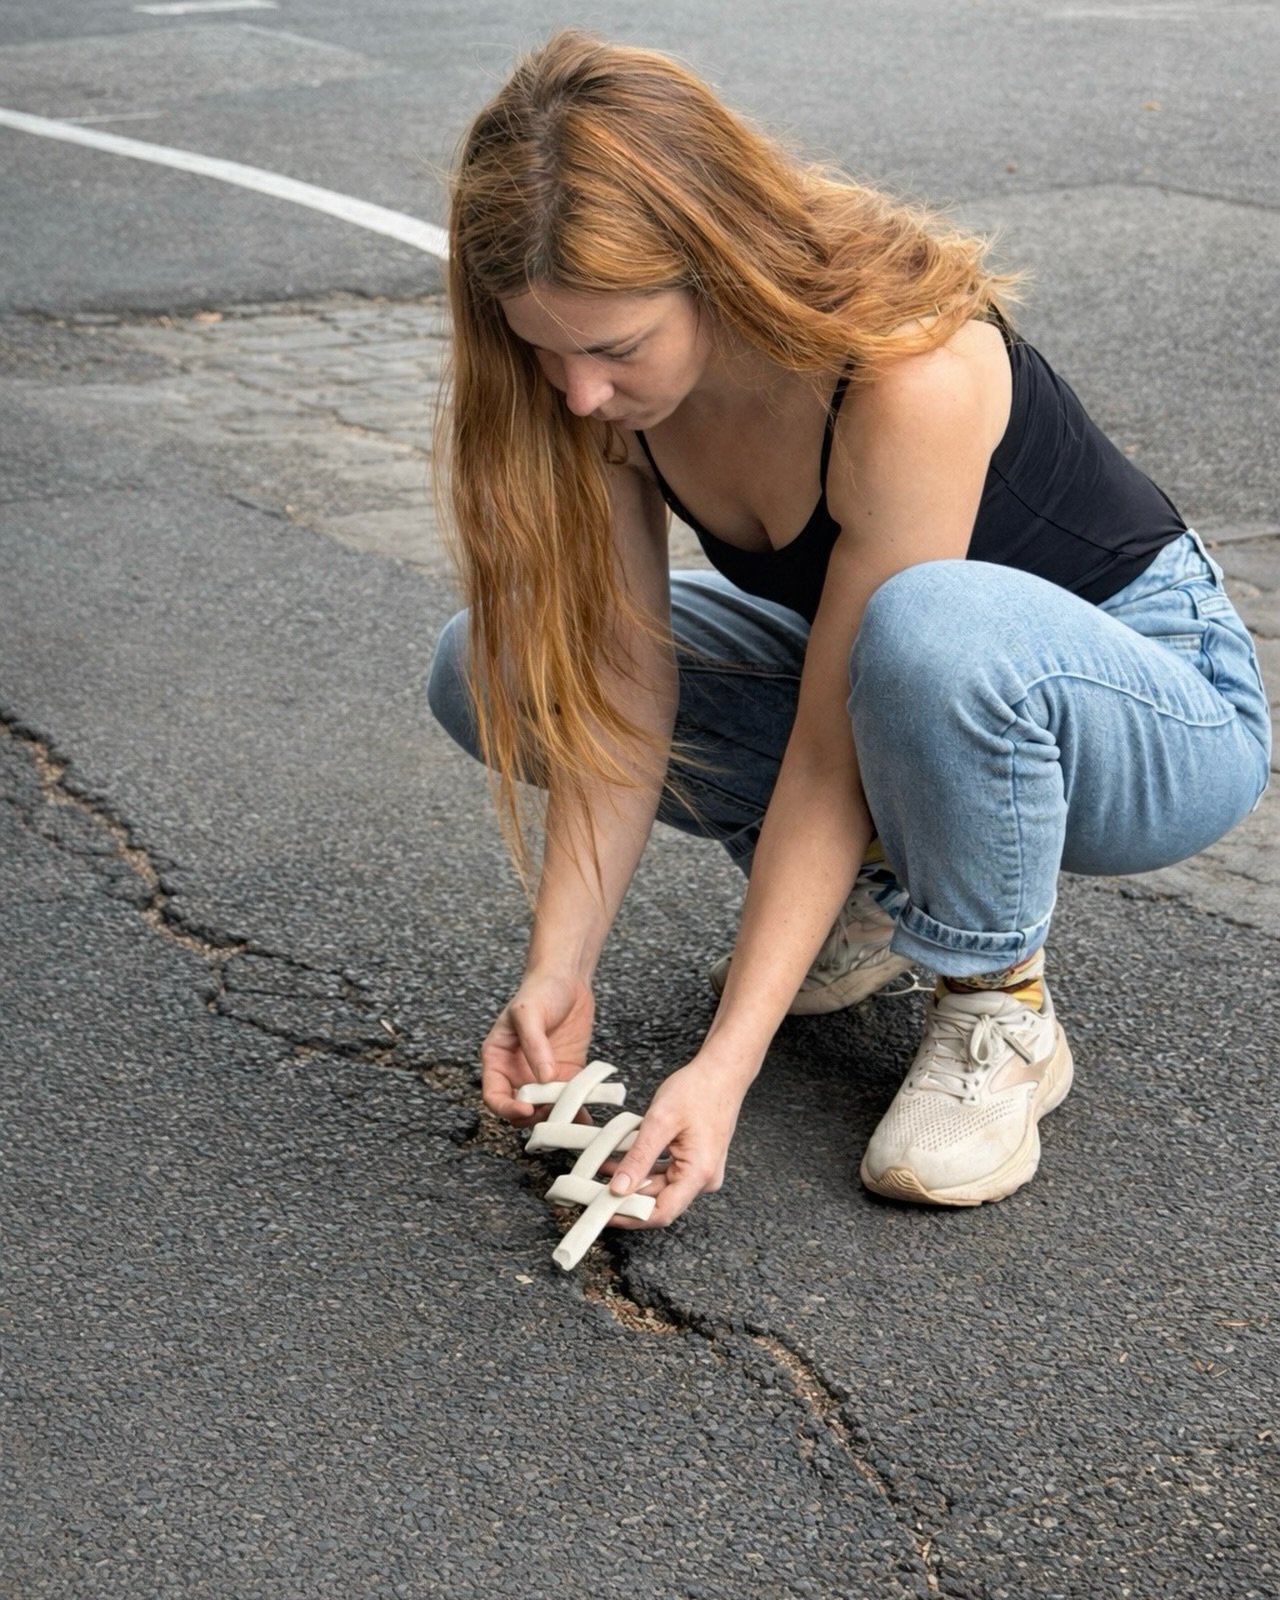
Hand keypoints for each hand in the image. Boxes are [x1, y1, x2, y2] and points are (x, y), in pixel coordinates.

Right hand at [480, 971, 594, 1122]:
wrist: (568, 980)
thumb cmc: (539, 991)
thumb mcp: (528, 1012)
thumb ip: (534, 1044)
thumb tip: (544, 1077)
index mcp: (498, 1060)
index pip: (494, 1096)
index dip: (506, 1108)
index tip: (526, 1109)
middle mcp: (518, 1074)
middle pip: (520, 1109)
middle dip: (535, 1115)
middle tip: (554, 1110)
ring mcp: (543, 1077)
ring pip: (546, 1109)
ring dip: (558, 1116)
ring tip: (572, 1114)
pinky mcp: (568, 1075)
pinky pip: (570, 1100)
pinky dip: (578, 1111)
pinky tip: (587, 1117)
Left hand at [604, 1057, 752, 1228]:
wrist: (723, 1071)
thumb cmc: (699, 1089)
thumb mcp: (660, 1122)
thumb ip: (639, 1158)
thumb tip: (618, 1188)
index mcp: (699, 1173)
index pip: (661, 1213)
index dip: (630, 1217)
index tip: (603, 1212)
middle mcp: (703, 1178)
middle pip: (659, 1201)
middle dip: (626, 1197)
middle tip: (594, 1190)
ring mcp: (701, 1170)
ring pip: (659, 1186)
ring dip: (632, 1181)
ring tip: (602, 1171)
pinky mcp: (696, 1160)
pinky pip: (665, 1171)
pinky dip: (643, 1168)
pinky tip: (622, 1160)